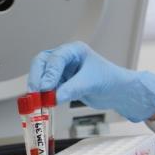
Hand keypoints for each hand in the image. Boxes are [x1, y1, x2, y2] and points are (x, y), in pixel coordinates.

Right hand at [27, 42, 154, 121]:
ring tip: (38, 101)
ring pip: (42, 76)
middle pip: (42, 63)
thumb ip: (72, 88)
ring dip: (38, 88)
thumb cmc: (111, 80)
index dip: (48, 73)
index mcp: (74, 50)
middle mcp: (66, 58)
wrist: (119, 92)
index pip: (55, 58)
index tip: (45, 88)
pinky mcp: (62, 83)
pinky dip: (44, 96)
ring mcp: (63, 71)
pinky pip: (48, 88)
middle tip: (35, 93)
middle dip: (37, 78)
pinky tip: (45, 104)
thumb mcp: (91, 83)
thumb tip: (53, 97)